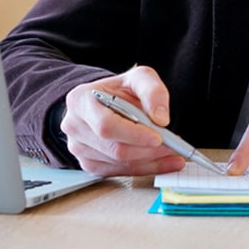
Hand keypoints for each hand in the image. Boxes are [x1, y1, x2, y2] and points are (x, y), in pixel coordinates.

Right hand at [60, 65, 185, 175]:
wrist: (107, 99)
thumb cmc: (120, 89)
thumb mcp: (140, 77)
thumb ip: (153, 91)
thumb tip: (161, 118)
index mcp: (81, 100)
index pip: (106, 125)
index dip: (134, 135)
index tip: (158, 137)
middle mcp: (75, 126)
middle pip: (113, 148)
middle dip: (147, 150)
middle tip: (173, 147)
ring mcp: (79, 147)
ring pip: (117, 163)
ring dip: (149, 160)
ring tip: (172, 152)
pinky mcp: (88, 163)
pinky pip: (118, 172)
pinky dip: (144, 168)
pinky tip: (161, 161)